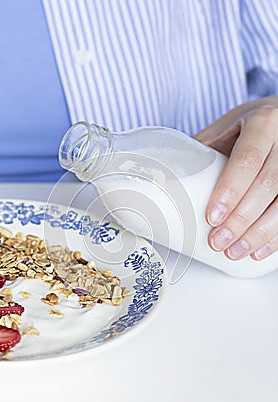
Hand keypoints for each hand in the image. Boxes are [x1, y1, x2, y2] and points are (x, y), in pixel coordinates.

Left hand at [194, 97, 277, 260]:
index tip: (212, 217)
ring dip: (260, 233)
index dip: (230, 191)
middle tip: (218, 241)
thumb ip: (202, 150)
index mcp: (261, 122)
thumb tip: (163, 181)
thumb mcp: (223, 129)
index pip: (247, 159)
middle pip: (267, 184)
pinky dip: (276, 235)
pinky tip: (260, 250)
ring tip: (235, 251)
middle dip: (241, 219)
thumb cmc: (245, 128)